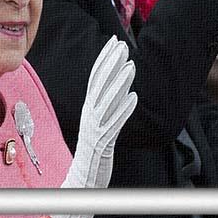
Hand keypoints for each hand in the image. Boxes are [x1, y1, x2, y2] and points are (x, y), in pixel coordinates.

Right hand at [62, 37, 137, 188]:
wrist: (83, 176)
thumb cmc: (94, 147)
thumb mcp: (100, 121)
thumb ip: (108, 103)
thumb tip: (122, 85)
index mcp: (89, 106)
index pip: (95, 76)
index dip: (104, 58)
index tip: (114, 42)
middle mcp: (90, 113)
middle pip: (100, 84)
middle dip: (111, 63)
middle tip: (123, 46)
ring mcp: (96, 127)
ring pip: (107, 101)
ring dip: (119, 83)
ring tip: (131, 67)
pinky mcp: (104, 142)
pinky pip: (114, 124)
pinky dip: (123, 110)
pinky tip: (134, 98)